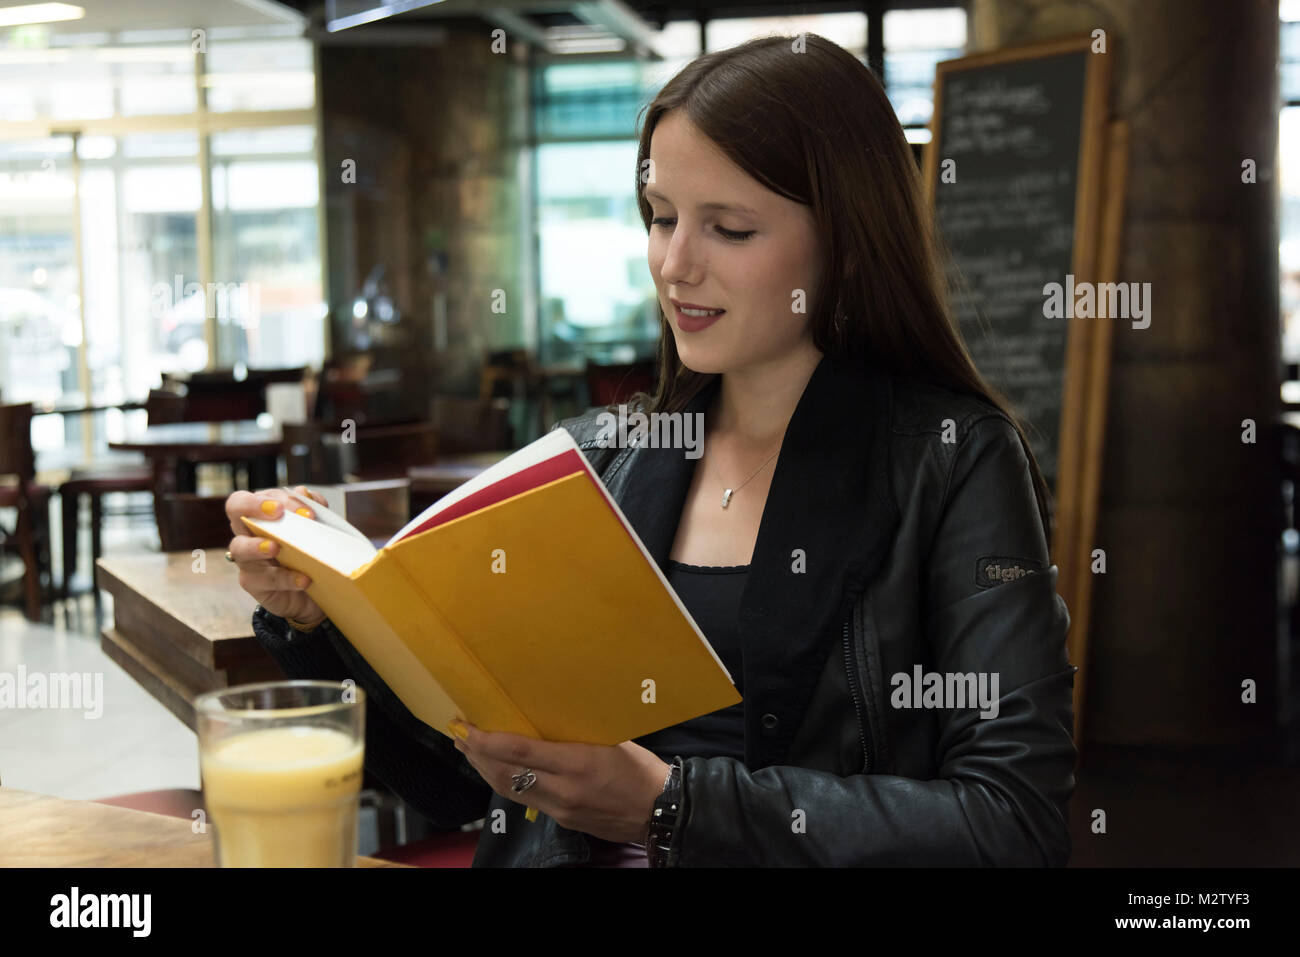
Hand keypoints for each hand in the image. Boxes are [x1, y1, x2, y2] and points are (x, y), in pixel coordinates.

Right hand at [226, 485, 329, 627]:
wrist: (315, 590)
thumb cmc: (310, 553)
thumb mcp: (317, 529)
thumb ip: (312, 509)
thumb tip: (303, 493)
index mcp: (262, 514)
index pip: (251, 497)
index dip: (264, 499)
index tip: (286, 508)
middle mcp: (248, 532)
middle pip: (235, 510)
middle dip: (252, 507)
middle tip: (278, 513)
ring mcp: (247, 559)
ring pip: (240, 548)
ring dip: (258, 546)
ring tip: (276, 548)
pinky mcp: (254, 583)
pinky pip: (263, 580)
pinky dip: (285, 578)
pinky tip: (303, 579)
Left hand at [450, 722, 670, 844]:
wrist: (660, 810)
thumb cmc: (640, 767)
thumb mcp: (611, 739)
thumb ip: (575, 733)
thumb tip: (545, 714)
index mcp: (578, 763)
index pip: (520, 752)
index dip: (488, 741)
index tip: (467, 727)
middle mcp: (564, 789)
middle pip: (506, 774)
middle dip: (477, 754)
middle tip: (459, 734)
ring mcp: (561, 809)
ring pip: (511, 790)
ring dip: (485, 770)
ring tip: (469, 751)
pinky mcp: (563, 820)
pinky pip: (527, 799)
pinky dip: (507, 782)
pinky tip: (499, 770)